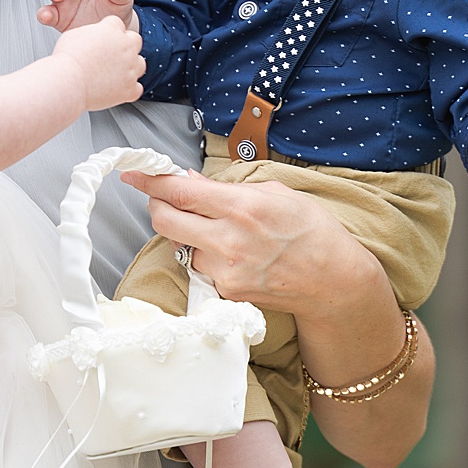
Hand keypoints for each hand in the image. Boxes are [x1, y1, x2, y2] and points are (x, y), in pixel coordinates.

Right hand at [54, 15, 144, 109]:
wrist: (68, 81)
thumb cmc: (67, 60)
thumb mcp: (74, 35)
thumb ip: (89, 34)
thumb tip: (91, 38)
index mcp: (112, 29)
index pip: (118, 24)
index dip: (110, 32)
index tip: (103, 39)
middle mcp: (125, 46)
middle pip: (135, 40)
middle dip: (127, 45)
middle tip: (113, 54)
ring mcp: (130, 68)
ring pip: (140, 64)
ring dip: (131, 67)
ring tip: (116, 73)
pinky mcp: (130, 88)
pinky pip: (137, 88)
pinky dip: (128, 90)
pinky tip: (117, 90)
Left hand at [121, 166, 343, 306]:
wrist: (333, 281)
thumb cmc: (311, 231)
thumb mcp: (275, 193)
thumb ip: (226, 188)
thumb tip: (190, 181)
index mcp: (241, 207)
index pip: (179, 192)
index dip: (150, 181)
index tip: (134, 174)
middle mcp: (228, 240)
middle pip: (164, 220)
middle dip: (157, 206)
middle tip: (164, 199)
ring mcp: (225, 270)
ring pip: (180, 246)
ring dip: (186, 234)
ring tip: (218, 230)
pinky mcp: (226, 292)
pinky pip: (200, 269)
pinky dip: (204, 257)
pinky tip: (230, 252)